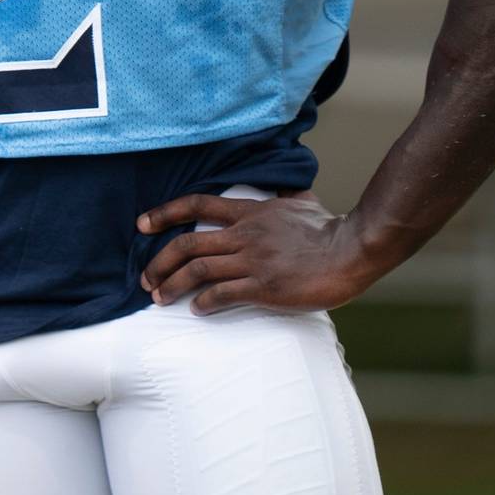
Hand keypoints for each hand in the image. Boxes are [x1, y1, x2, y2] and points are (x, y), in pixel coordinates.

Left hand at [137, 190, 380, 313]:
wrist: (353, 251)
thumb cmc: (330, 229)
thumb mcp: (302, 201)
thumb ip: (285, 194)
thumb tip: (285, 185)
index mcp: (250, 212)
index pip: (197, 205)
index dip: (164, 213)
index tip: (142, 224)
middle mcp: (244, 234)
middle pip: (187, 243)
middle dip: (159, 262)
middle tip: (145, 278)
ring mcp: (253, 261)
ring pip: (197, 269)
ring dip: (172, 285)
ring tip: (160, 298)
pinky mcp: (263, 286)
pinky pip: (222, 294)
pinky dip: (204, 302)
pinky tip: (197, 309)